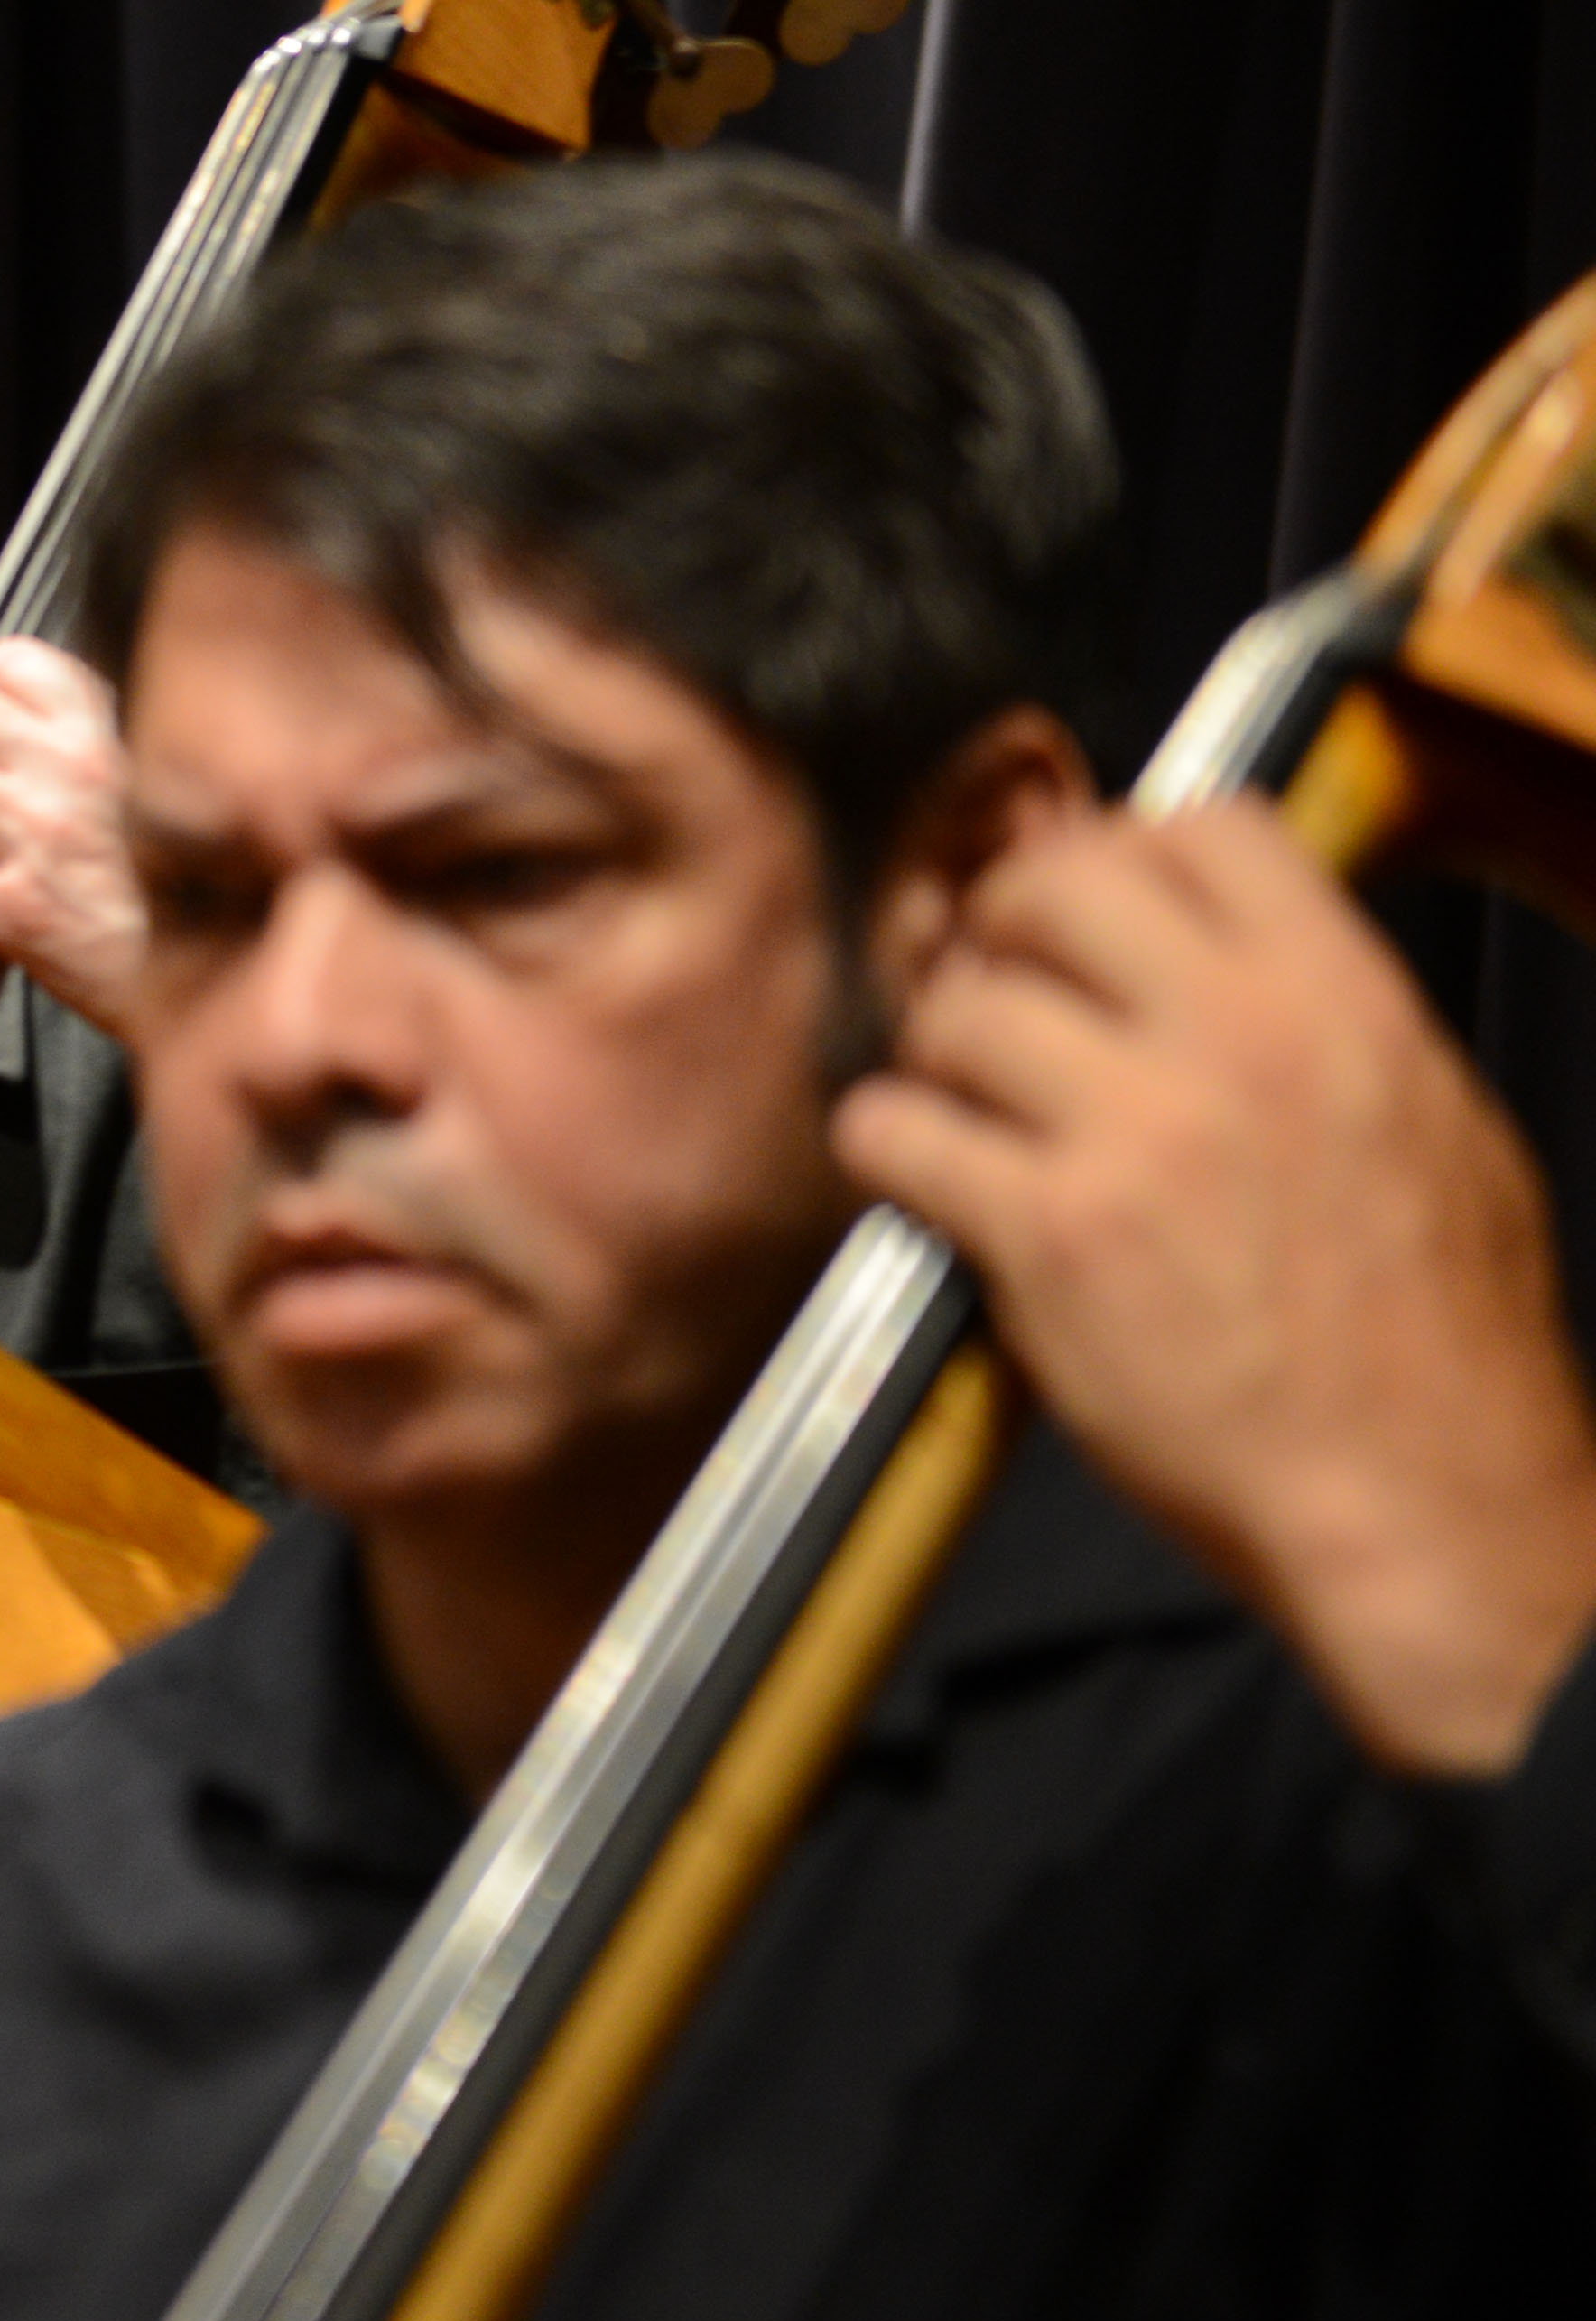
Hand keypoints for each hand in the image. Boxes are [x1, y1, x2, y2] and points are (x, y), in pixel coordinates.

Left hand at [837, 805, 1595, 1773]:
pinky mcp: (1044, 1231)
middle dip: (1002, 932)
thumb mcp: (1433, 1123)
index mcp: (1343, 1000)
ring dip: (936, 1053)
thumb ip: (1322, 1020)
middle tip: (998, 999)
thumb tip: (1216, 953)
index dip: (1124, 854)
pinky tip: (920, 1179)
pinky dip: (884, 1146)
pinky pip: (894, 1128)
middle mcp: (1235, 1037)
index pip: (1200, 826)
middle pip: (1050, 884)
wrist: (1419, 1494)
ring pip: (956, 1008)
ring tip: (966, 1110)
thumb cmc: (1437, 1332)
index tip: (1093, 922)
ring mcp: (1131, 1130)